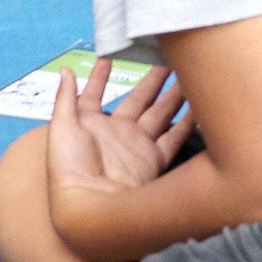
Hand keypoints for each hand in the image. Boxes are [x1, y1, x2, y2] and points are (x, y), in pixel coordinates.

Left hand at [46, 62, 195, 215]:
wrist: (89, 207)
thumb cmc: (69, 169)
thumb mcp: (61, 128)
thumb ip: (65, 98)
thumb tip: (65, 71)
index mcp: (90, 124)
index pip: (95, 93)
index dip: (101, 75)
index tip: (110, 55)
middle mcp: (117, 133)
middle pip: (139, 99)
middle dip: (153, 78)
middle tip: (168, 55)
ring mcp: (137, 146)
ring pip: (160, 112)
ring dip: (174, 93)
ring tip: (188, 71)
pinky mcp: (154, 160)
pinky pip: (175, 136)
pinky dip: (188, 121)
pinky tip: (199, 104)